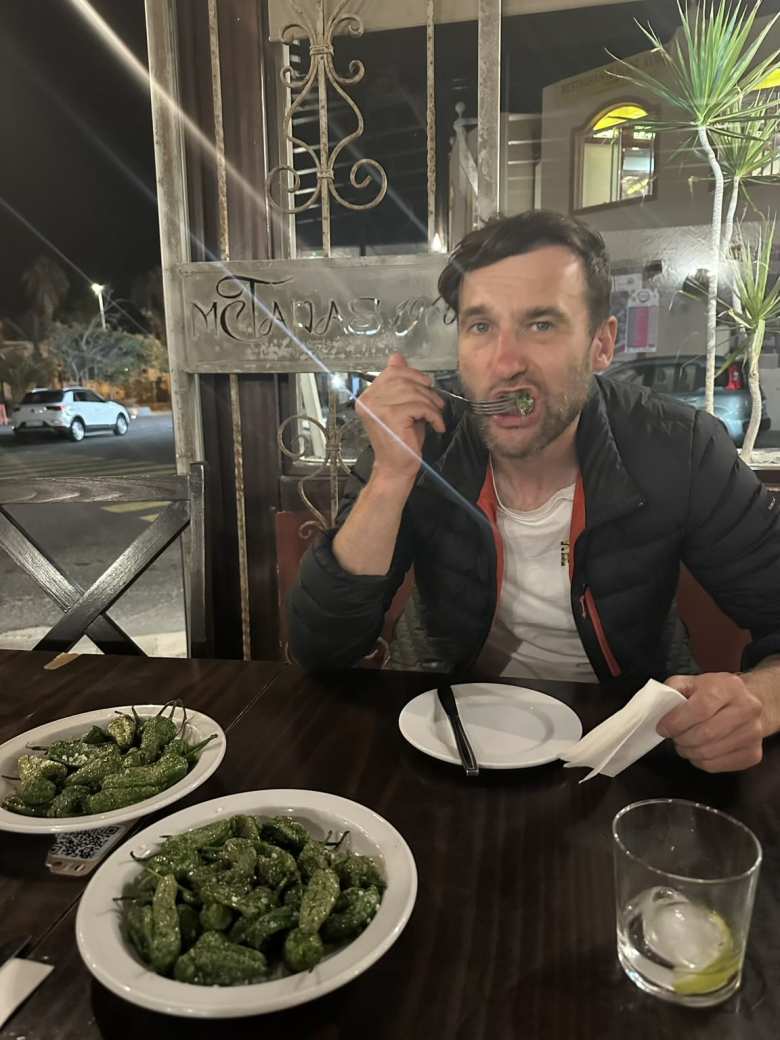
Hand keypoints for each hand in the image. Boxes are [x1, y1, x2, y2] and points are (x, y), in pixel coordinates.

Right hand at [355, 353, 444, 481]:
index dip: (414, 375)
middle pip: (404, 379)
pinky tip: (436, 426)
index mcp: (367, 397)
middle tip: (436, 403)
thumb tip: (396, 357)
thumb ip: (399, 384)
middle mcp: (368, 400)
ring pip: (413, 392)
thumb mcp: (402, 407)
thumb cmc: (400, 441)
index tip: (426, 387)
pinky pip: (419, 406)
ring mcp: (377, 408)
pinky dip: (433, 415)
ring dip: (431, 403)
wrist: (396, 468)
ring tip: (436, 416)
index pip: (392, 372)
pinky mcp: (390, 416)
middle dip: (425, 390)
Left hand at [657, 673, 763, 772]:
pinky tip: (698, 751)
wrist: (751, 703)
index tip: (663, 728)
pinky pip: (716, 766)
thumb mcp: (693, 682)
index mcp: (729, 687)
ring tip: (684, 743)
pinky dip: (700, 761)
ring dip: (688, 751)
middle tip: (674, 737)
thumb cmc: (716, 692)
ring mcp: (753, 734)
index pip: (700, 709)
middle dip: (681, 739)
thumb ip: (673, 690)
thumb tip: (659, 709)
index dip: (676, 722)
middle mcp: (747, 709)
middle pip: (705, 734)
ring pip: (709, 753)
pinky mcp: (753, 754)